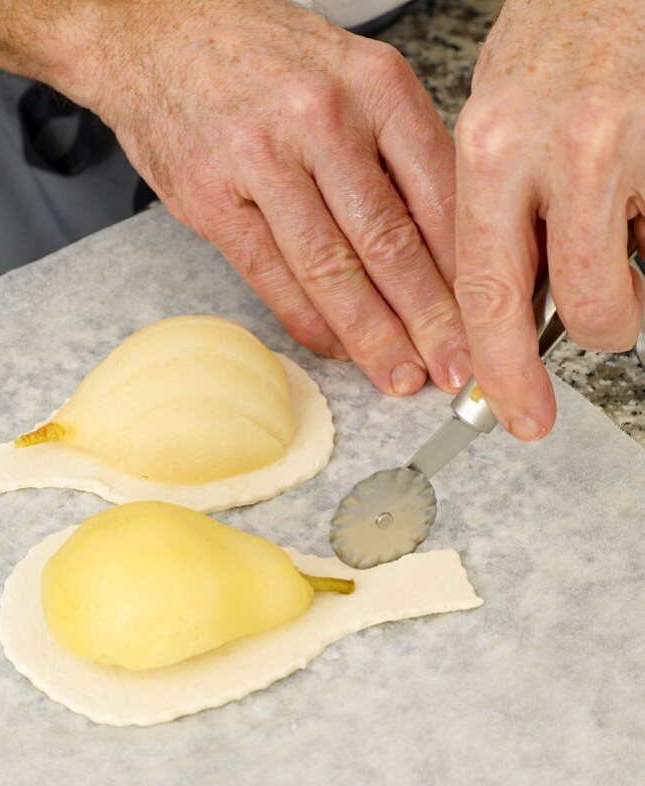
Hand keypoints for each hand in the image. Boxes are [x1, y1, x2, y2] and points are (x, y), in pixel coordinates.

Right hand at [56, 0, 470, 395]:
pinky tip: (337, 348)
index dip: (467, 271)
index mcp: (374, 84)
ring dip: (372, 335)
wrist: (153, 31)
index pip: (439, 196)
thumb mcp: (349, 73)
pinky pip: (272, 277)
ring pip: (332, 269)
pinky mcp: (213, 199)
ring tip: (400, 374)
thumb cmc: (258, 56)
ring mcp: (262, 159)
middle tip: (454, 369)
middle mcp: (322, 118)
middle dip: (430, 320)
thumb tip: (444, 245)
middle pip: (390, 241)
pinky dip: (309, 322)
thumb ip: (394, 150)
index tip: (486, 318)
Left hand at [454, 0, 644, 440]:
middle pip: (588, 305)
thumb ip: (499, 216)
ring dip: (638, 278)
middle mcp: (565, 149)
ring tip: (628, 220)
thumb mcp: (498, 123)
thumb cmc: (563, 35)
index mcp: (494, 149)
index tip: (518, 415)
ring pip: (641, 280)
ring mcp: (636, 146)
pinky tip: (644, 191)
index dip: (504, 369)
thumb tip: (506, 308)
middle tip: (608, 315)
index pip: (489, 293)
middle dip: (601, 328)